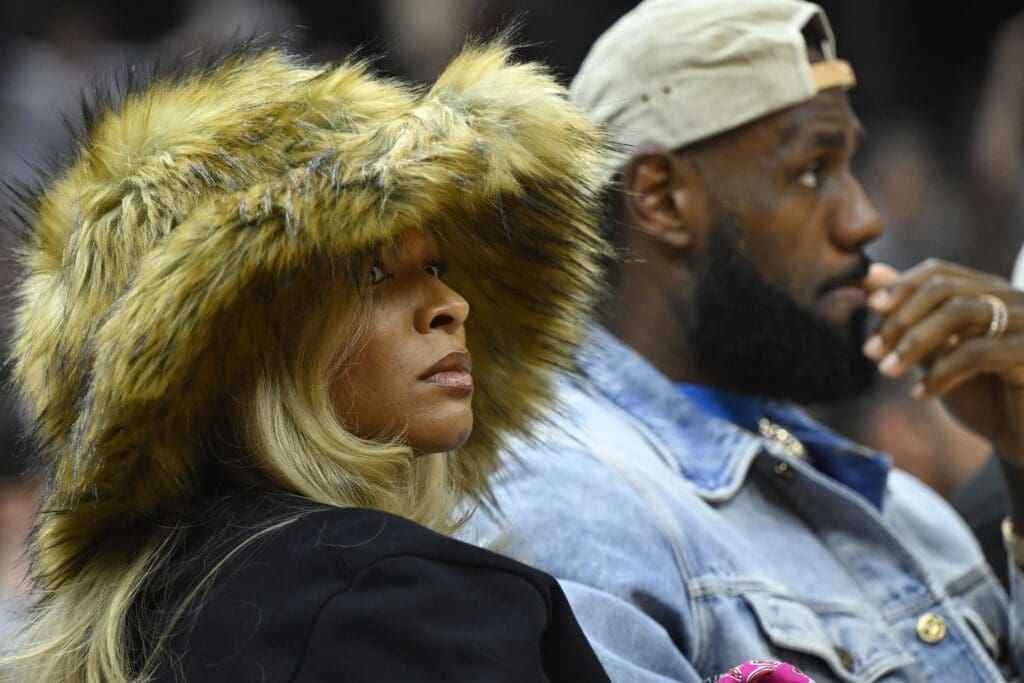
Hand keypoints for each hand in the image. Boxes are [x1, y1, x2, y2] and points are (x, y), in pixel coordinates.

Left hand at [862, 259, 1023, 463]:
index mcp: (988, 293)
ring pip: (960, 313)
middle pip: (946, 288)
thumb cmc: (980, 395)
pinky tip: (921, 395)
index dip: (902, 286)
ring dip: (913, 342)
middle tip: (870, 351)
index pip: (940, 272)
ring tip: (886, 371)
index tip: (870, 308)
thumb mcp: (935, 353)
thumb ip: (909, 316)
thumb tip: (871, 275)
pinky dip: (941, 373)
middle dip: (900, 318)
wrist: (1020, 439)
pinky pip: (978, 352)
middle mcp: (1012, 300)